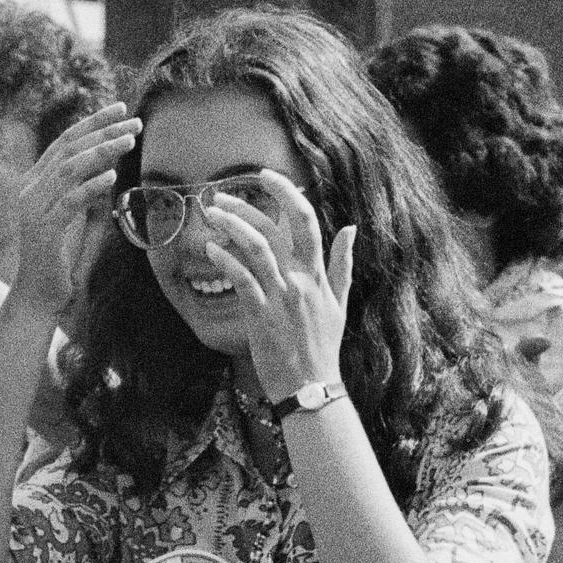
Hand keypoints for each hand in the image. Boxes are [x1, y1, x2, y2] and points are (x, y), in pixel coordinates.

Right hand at [9, 101, 138, 320]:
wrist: (37, 295)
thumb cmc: (57, 255)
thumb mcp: (70, 214)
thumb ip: (80, 188)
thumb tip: (106, 163)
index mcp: (35, 182)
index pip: (65, 142)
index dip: (93, 122)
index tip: (121, 109)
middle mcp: (30, 190)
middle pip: (69, 149)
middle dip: (104, 132)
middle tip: (135, 123)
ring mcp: (34, 210)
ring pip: (69, 170)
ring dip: (102, 152)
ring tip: (130, 142)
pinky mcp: (44, 232)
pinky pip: (69, 203)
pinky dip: (90, 187)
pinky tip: (111, 176)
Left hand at [192, 171, 353, 403]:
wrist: (312, 387)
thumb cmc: (323, 346)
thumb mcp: (340, 302)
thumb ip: (342, 264)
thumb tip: (350, 229)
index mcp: (317, 274)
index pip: (306, 221)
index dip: (287, 193)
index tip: (266, 175)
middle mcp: (300, 280)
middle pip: (275, 229)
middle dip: (247, 206)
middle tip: (221, 195)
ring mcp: (281, 297)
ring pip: (256, 249)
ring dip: (232, 226)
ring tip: (211, 214)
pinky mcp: (262, 316)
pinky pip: (242, 281)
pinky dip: (226, 261)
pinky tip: (211, 250)